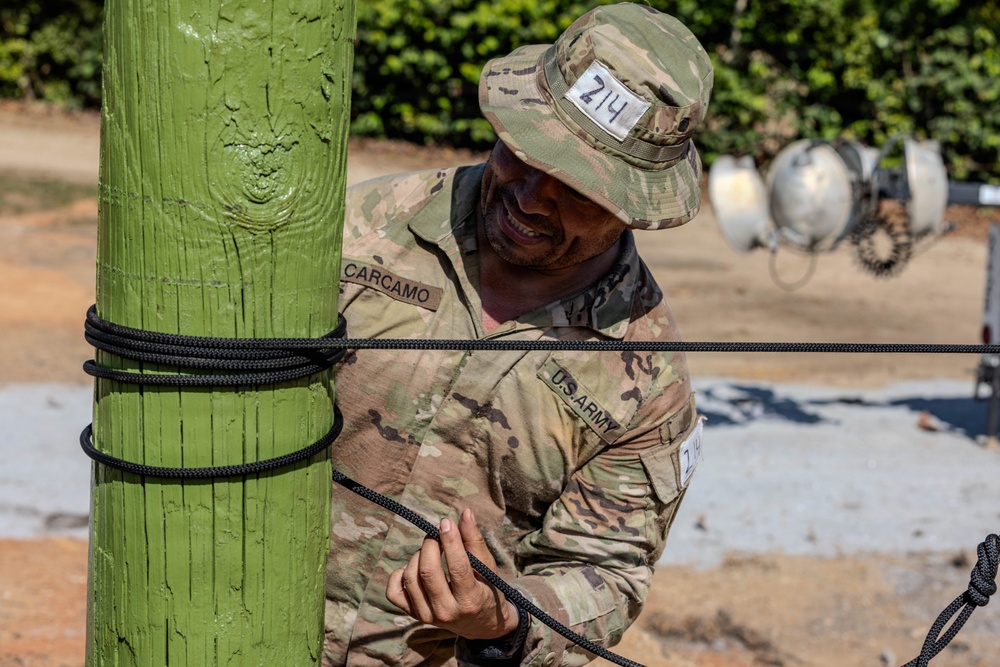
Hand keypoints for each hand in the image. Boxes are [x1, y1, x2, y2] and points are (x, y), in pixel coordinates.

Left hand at [386, 508, 518, 639]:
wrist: (480, 624)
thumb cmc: (486, 590)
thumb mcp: (487, 567)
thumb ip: (474, 540)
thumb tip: (465, 512)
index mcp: (470, 600)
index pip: (457, 567)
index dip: (450, 541)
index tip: (446, 522)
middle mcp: (446, 612)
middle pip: (428, 571)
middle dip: (430, 545)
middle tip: (436, 533)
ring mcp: (427, 616)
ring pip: (410, 578)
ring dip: (418, 556)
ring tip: (430, 550)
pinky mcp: (414, 615)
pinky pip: (394, 593)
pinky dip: (398, 575)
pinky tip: (413, 567)